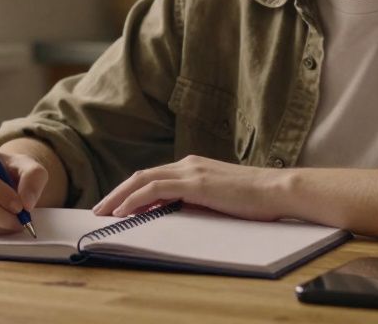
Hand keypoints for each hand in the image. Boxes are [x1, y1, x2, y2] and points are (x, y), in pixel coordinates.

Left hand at [91, 155, 285, 220]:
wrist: (278, 190)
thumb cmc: (255, 199)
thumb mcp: (218, 199)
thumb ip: (196, 201)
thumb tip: (174, 212)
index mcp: (193, 166)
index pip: (153, 176)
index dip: (130, 191)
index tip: (115, 206)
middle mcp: (188, 164)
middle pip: (141, 176)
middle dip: (116, 193)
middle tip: (99, 210)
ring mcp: (191, 171)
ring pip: (143, 180)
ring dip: (119, 197)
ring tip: (103, 213)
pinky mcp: (195, 182)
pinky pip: (156, 188)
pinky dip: (135, 199)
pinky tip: (123, 211)